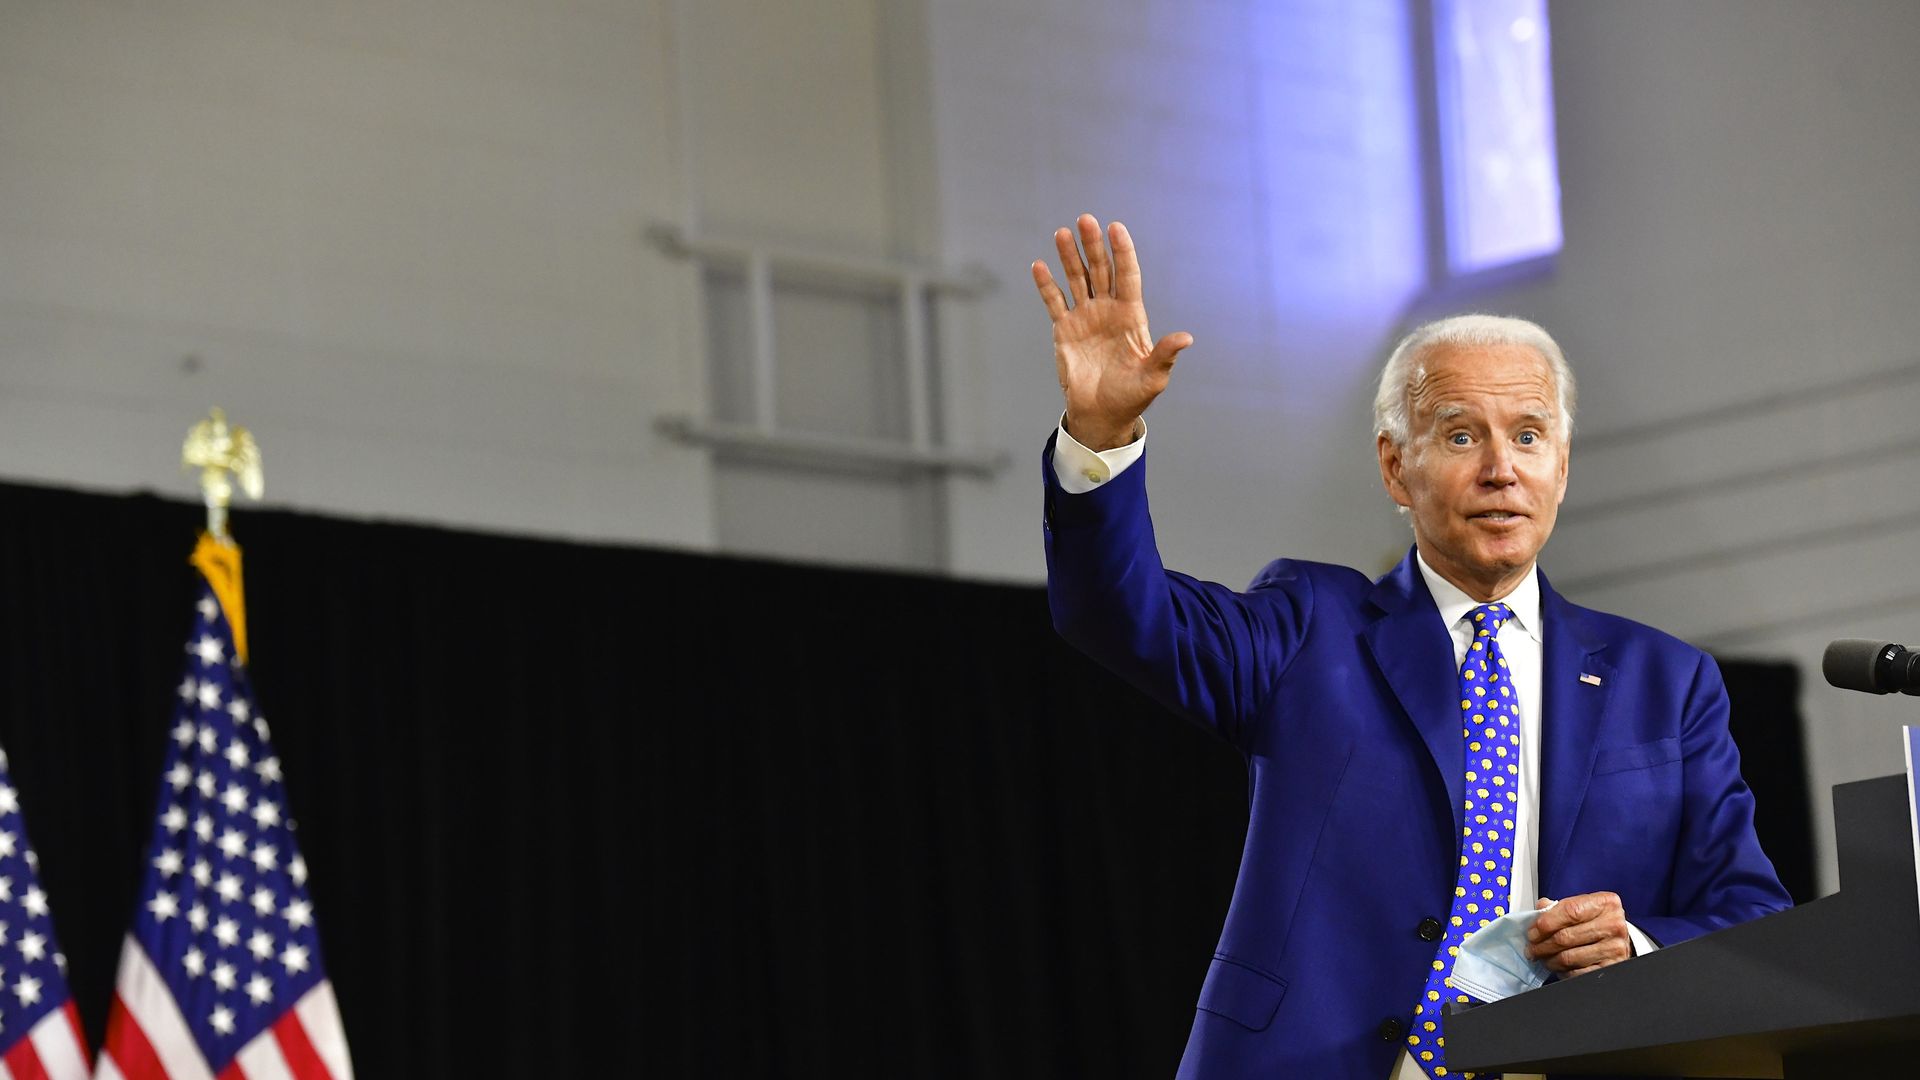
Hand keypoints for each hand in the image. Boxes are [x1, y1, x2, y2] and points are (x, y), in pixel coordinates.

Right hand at [1031, 214, 1191, 449]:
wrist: (1102, 414)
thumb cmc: (1132, 396)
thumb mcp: (1153, 377)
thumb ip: (1165, 354)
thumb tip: (1186, 338)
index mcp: (1131, 315)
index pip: (1127, 275)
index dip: (1122, 251)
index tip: (1116, 227)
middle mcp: (1108, 310)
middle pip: (1101, 270)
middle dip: (1093, 245)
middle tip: (1085, 219)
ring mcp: (1085, 317)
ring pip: (1077, 279)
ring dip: (1070, 257)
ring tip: (1062, 233)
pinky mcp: (1065, 329)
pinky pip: (1055, 302)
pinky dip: (1046, 285)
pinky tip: (1039, 265)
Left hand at [1527, 893, 1632, 975]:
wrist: (1617, 938)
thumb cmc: (1594, 921)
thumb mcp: (1581, 906)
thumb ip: (1559, 907)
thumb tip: (1539, 909)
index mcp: (1605, 903)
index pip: (1570, 911)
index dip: (1546, 923)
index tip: (1532, 932)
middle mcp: (1613, 925)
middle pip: (1566, 937)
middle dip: (1542, 945)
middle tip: (1531, 949)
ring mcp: (1614, 948)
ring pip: (1569, 957)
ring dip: (1549, 959)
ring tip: (1542, 957)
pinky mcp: (1611, 967)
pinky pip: (1578, 973)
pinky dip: (1562, 971)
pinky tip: (1557, 966)